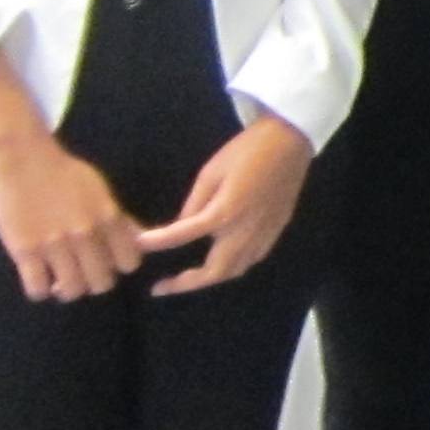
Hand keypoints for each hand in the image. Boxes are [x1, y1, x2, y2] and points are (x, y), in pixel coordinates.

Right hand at [0, 130, 142, 302]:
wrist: (22, 158)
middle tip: (81, 274)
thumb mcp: (100, 190)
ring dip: (67, 290)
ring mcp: (54, 244)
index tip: (107, 261)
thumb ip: (118, 218)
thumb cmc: (63, 172)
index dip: (119, 266)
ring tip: (59, 280)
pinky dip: (39, 290)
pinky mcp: (24, 250)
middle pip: (102, 283)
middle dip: (93, 282)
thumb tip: (139, 240)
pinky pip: (37, 289)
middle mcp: (85, 235)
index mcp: (108, 218)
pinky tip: (38, 279)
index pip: (130, 263)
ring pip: (72, 290)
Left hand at [136, 113, 315, 295]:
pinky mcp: (276, 231)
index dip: (159, 242)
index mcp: (225, 212)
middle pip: (215, 271)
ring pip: (235, 270)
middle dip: (186, 284)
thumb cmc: (247, 150)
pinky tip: (221, 261)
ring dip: (210, 278)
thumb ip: (196, 203)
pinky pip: (252, 259)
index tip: (139, 246)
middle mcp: (245, 231)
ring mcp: (264, 234)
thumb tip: (183, 224)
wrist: (290, 142)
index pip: (184, 234)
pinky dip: (232, 266)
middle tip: (161, 287)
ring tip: (188, 279)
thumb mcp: (211, 171)